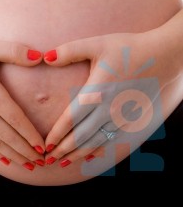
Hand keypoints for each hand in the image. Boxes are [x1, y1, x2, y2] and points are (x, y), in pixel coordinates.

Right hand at [0, 36, 45, 169]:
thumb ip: (15, 51)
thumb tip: (41, 57)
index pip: (16, 119)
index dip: (31, 135)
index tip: (44, 146)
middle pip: (7, 136)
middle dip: (26, 151)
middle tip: (42, 161)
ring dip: (13, 156)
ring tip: (29, 165)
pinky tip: (5, 160)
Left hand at [43, 31, 174, 169]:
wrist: (161, 56)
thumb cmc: (127, 48)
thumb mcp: (97, 44)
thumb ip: (70, 51)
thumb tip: (46, 57)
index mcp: (97, 91)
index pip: (71, 119)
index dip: (57, 134)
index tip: (45, 146)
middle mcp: (109, 108)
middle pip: (81, 136)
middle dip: (63, 150)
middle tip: (48, 160)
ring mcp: (121, 116)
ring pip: (96, 141)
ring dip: (79, 154)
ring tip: (64, 162)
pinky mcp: (130, 118)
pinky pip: (112, 139)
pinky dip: (98, 149)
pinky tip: (89, 156)